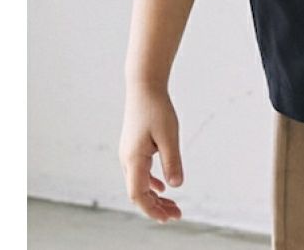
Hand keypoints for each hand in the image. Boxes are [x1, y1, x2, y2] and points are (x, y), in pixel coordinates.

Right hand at [119, 83, 184, 223]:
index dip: (152, 209)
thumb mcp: (169, 135)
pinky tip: (162, 187)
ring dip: (155, 196)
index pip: (138, 195)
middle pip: (138, 193)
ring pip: (139, 184)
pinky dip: (151, 183)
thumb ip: (172, 161)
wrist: (144, 86)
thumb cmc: (156, 108)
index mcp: (133, 159)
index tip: (169, 217)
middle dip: (156, 207)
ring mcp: (129, 154)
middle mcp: (127, 159)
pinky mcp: (133, 147)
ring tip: (172, 206)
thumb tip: (176, 186)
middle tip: (177, 215)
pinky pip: (140, 173)